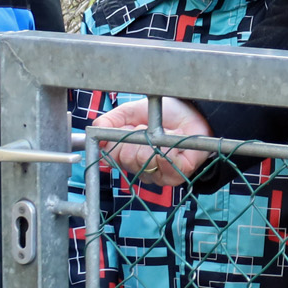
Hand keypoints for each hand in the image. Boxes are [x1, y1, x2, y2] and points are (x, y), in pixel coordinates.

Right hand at [93, 97, 211, 183]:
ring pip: (143, 161)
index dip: (117, 141)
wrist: (193, 112)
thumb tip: (94, 129)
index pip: (111, 157)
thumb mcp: (131, 112)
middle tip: (148, 129)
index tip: (127, 128)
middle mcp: (141, 168)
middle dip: (136, 138)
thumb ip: (110, 120)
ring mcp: (158, 174)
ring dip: (152, 142)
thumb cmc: (164, 113)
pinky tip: (172, 142)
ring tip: (162, 134)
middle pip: (127, 159)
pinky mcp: (177, 175)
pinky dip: (168, 151)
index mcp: (127, 155)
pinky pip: (165, 165)